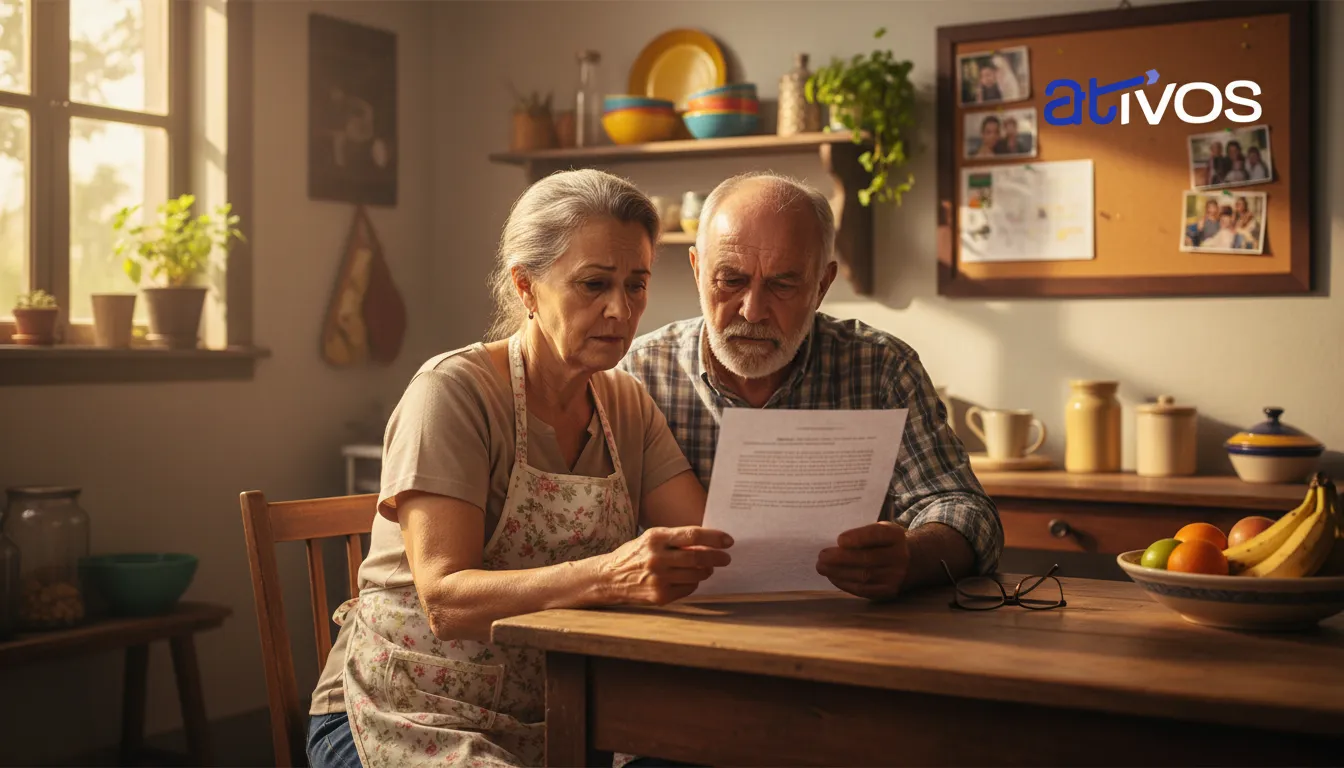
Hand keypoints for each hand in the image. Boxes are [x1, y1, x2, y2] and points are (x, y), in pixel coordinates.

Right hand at [599, 526, 732, 605]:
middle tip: (726, 558)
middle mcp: (657, 558)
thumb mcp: (652, 538)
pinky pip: (688, 588)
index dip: (714, 538)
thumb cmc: (635, 554)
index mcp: (655, 538)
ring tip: (706, 568)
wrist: (610, 577)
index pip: (693, 535)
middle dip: (718, 558)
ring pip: (696, 575)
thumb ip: (677, 539)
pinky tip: (688, 578)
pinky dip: (694, 582)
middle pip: (698, 557)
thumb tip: (708, 543)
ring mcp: (659, 579)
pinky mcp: (660, 596)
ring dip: (706, 571)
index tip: (728, 541)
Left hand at [816, 521, 909, 600]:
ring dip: (838, 573)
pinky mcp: (888, 591)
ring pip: (864, 576)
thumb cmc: (884, 543)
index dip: (858, 537)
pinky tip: (833, 577)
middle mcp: (899, 556)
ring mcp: (895, 577)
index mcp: (895, 535)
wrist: (909, 561)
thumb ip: (862, 534)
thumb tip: (836, 545)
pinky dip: (845, 584)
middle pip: (868, 559)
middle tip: (822, 557)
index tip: (839, 540)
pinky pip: (863, 590)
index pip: (877, 535)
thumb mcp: (879, 529)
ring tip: (822, 567)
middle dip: (841, 559)